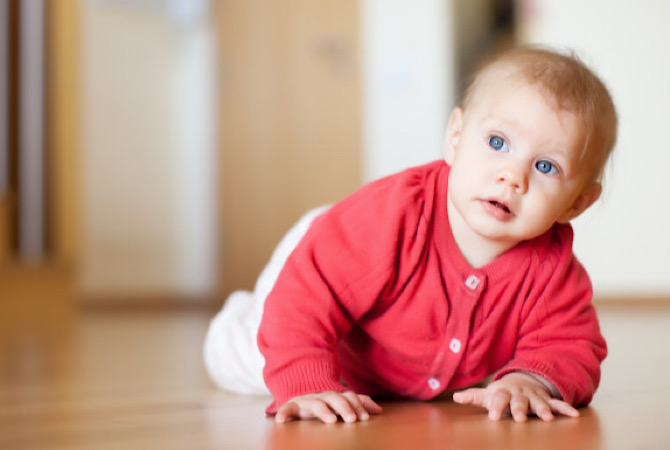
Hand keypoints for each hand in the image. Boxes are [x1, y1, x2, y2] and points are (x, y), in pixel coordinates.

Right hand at [274, 390, 382, 423]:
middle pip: (334, 398)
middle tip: (352, 419)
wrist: (299, 392)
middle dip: (344, 407)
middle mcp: (322, 396)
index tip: (364, 418)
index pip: (348, 396)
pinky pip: (287, 408)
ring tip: (331, 420)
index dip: (357, 405)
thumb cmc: (325, 401)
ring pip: (315, 403)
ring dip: (323, 411)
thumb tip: (378, 410)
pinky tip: (281, 421)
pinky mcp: (292, 406)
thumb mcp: (342, 401)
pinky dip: (283, 413)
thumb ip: (359, 403)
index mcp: (335, 395)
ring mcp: (307, 400)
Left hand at [452, 372, 578, 421]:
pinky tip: (574, 415)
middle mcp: (519, 394)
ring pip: (539, 403)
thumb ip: (473, 397)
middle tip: (520, 419)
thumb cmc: (502, 392)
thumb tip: (455, 397)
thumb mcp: (488, 394)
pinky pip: (557, 403)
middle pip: (519, 402)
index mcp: (503, 393)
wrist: (522, 380)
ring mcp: (534, 397)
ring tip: (548, 419)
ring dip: (543, 410)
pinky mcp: (546, 400)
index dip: (496, 407)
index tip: (494, 417)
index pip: (498, 399)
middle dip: (519, 409)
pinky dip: (565, 408)